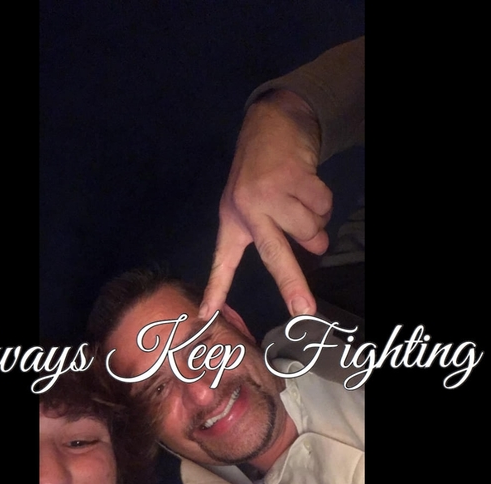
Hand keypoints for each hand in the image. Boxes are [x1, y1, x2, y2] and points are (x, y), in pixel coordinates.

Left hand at [199, 90, 332, 319]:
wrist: (270, 123)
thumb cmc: (260, 172)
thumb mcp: (248, 202)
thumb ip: (271, 231)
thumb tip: (316, 250)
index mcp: (232, 221)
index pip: (222, 261)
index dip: (216, 289)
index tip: (206, 315)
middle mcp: (247, 210)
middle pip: (274, 256)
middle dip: (291, 286)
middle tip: (304, 310)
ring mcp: (270, 194)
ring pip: (310, 231)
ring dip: (316, 221)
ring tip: (300, 200)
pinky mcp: (292, 177)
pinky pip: (322, 207)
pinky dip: (322, 201)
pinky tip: (306, 185)